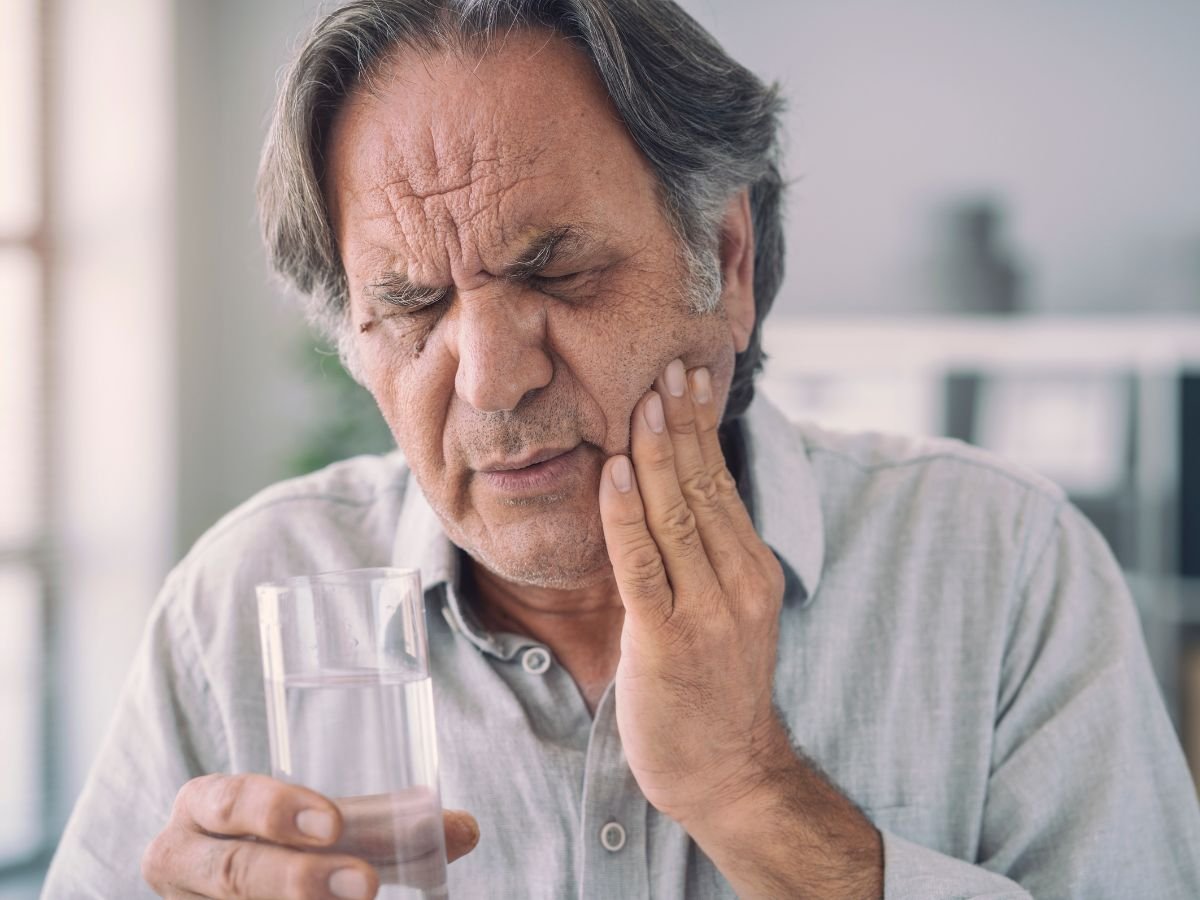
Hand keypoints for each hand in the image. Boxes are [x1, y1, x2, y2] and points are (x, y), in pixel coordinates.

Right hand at [141, 773, 478, 898]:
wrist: (242, 872)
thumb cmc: (284, 839)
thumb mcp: (320, 821)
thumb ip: (385, 822)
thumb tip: (465, 830)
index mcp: (203, 806)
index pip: (228, 801)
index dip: (274, 810)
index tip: (334, 823)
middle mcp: (179, 859)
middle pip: (234, 872)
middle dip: (300, 879)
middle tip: (366, 884)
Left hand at [599, 359, 787, 827]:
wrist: (728, 774)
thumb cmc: (713, 692)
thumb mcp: (725, 615)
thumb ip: (704, 560)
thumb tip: (669, 498)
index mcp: (754, 572)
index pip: (723, 486)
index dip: (702, 431)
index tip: (687, 381)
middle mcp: (739, 583)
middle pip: (705, 488)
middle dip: (682, 424)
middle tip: (666, 367)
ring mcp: (707, 611)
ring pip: (677, 514)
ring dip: (657, 452)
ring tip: (643, 400)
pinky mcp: (666, 639)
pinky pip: (642, 562)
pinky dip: (626, 513)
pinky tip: (616, 470)